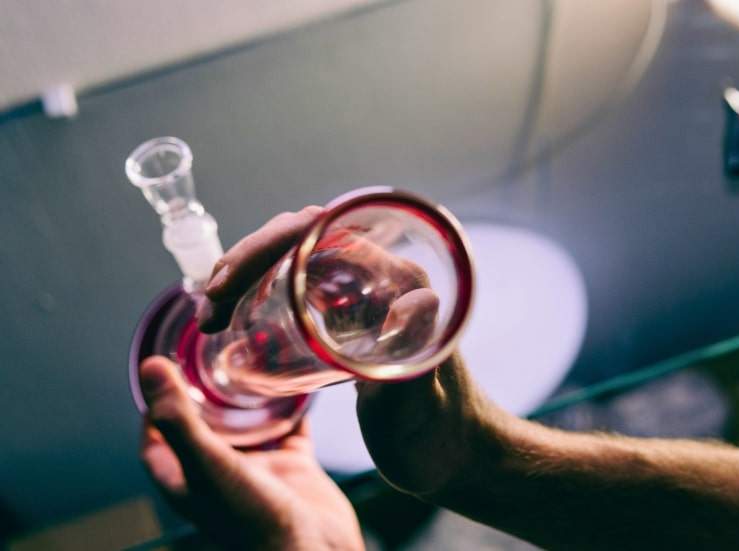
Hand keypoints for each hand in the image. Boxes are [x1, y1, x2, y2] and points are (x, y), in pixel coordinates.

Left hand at [139, 356, 364, 550]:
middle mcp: (220, 473)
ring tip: (249, 361)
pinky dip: (292, 407)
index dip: (153, 408)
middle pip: (203, 428)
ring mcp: (259, 470)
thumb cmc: (253, 520)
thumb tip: (151, 369)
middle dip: (203, 395)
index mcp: (188, 480)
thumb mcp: (208, 465)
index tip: (159, 373)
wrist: (312, 550)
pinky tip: (296, 385)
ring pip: (248, 427)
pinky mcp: (294, 468)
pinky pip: (292, 429)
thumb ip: (179, 420)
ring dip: (247, 400)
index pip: (157, 439)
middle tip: (206, 358)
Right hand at [198, 206, 504, 499]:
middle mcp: (383, 278)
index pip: (323, 233)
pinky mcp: (353, 318)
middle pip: (302, 237)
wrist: (455, 457)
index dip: (265, 246)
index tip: (223, 287)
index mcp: (399, 283)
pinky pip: (301, 285)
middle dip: (246, 259)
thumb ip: (417, 355)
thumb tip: (422, 298)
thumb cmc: (438, 437)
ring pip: (296, 258)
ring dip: (248, 273)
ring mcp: (365, 296)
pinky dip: (262, 290)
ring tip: (212, 313)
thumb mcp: (419, 403)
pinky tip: (235, 315)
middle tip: (209, 307)